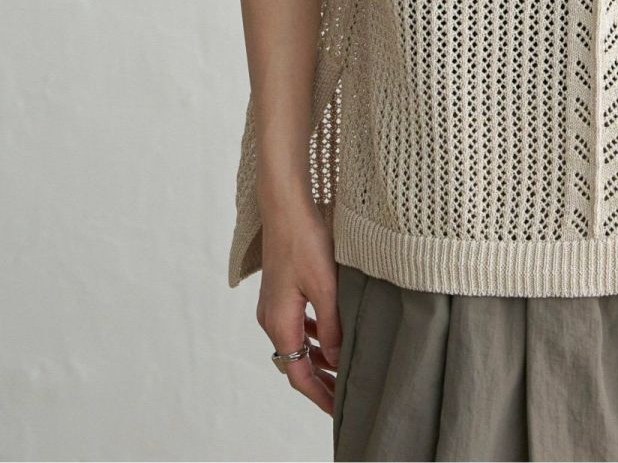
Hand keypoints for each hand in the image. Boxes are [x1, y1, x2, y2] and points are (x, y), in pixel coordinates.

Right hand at [256, 201, 342, 414]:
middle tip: (345, 393)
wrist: (286, 208)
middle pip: (295, 363)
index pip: (299, 375)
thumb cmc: (305, 242)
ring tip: (342, 369)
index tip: (339, 410)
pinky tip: (329, 335)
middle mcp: (271, 320)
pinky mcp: (279, 292)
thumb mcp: (326, 287)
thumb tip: (336, 362)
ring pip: (296, 344)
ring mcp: (273, 306)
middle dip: (319, 381)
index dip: (320, 395)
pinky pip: (296, 326)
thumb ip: (332, 327)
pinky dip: (312, 338)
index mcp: (280, 324)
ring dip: (316, 359)